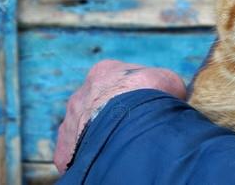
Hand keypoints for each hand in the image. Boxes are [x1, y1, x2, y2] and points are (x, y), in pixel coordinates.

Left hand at [53, 59, 186, 172]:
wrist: (129, 126)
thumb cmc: (150, 99)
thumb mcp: (169, 82)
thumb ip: (164, 86)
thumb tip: (170, 96)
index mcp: (103, 73)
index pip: (119, 83)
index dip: (135, 96)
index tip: (147, 109)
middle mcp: (81, 95)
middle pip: (98, 107)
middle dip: (114, 118)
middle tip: (133, 131)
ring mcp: (70, 122)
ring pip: (85, 130)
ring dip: (101, 138)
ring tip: (121, 148)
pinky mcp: (64, 150)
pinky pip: (76, 154)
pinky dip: (90, 158)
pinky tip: (107, 161)